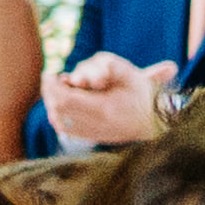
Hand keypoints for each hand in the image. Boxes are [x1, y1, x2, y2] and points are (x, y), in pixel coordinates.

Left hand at [42, 51, 170, 149]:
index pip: (65, 99)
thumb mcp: (128, 73)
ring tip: (54, 89)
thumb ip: (104, 66)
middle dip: (49, 92)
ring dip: (52, 102)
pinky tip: (59, 104)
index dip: (52, 86)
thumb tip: (79, 72)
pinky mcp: (90, 138)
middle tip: (49, 79)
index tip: (49, 73)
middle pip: (58, 109)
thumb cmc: (142, 93)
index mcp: (104, 108)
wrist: (155, 121)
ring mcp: (92, 134)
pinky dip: (57, 115)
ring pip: (58, 120)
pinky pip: (64, 129)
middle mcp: (96, 124)